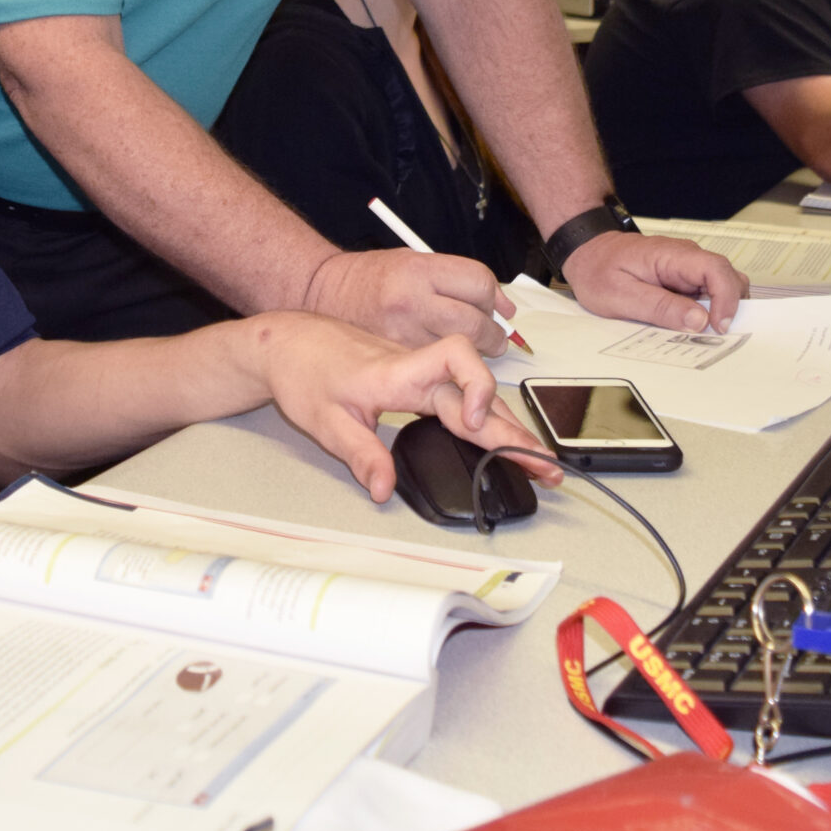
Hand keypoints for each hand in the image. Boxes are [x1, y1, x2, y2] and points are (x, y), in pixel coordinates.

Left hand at [254, 313, 560, 502]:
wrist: (286, 341)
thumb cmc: (303, 371)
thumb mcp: (324, 420)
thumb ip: (359, 454)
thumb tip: (383, 489)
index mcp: (397, 372)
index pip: (454, 362)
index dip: (476, 387)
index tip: (477, 423)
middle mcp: (415, 368)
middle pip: (480, 391)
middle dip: (515, 428)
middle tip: (544, 466)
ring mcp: (418, 372)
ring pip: (475, 394)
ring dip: (507, 425)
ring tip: (535, 459)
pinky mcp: (415, 379)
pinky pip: (461, 394)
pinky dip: (487, 415)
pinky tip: (499, 435)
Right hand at [302, 248, 512, 351]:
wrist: (319, 296)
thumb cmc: (367, 278)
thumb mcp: (412, 261)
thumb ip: (455, 280)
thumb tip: (502, 307)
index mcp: (418, 270)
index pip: (479, 283)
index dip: (496, 298)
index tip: (501, 310)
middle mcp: (410, 301)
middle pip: (475, 323)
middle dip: (494, 334)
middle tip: (495, 337)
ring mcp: (400, 335)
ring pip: (460, 351)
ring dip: (475, 352)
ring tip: (472, 348)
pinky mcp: (393, 361)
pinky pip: (436, 368)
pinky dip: (448, 367)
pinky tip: (445, 361)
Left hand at [560, 229, 744, 333]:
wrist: (586, 253)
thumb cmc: (598, 270)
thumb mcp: (620, 295)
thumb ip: (660, 307)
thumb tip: (699, 320)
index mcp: (671, 255)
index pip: (715, 268)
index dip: (726, 298)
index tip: (719, 325)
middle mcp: (685, 257)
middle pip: (727, 278)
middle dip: (730, 308)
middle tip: (716, 336)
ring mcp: (686, 268)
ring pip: (720, 287)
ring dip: (719, 311)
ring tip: (705, 334)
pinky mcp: (683, 279)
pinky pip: (705, 294)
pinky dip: (707, 311)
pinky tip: (693, 327)